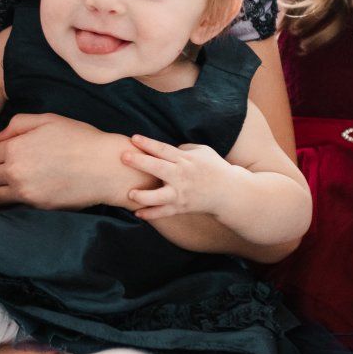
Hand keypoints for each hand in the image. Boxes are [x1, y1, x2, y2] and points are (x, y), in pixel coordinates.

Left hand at [0, 111, 151, 209]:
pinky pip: (9, 205)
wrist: (104, 166)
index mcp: (16, 147)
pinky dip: (1, 204)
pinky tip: (1, 202)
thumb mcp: (49, 119)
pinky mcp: (36, 205)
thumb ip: (20, 123)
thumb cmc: (80, 139)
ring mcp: (25, 190)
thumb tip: (0, 136)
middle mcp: (15, 170)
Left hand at [120, 134, 234, 220]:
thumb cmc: (214, 168)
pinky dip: (151, 214)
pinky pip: (164, 213)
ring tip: (130, 193)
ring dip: (143, 195)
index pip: (163, 149)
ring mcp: (181, 193)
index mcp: (186, 159)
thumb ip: (183, 147)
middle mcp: (182, 176)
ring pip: (159, 196)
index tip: (133, 138)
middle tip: (123, 156)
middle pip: (158, 168)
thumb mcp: (202, 151)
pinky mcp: (181, 207)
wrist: (229, 193)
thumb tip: (165, 148)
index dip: (148, 143)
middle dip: (140, 162)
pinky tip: (137, 213)